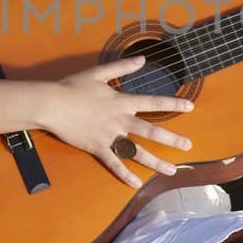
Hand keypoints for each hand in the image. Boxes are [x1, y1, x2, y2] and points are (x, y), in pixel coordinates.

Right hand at [47, 55, 193, 187]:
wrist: (52, 103)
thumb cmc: (72, 86)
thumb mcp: (98, 72)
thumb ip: (122, 66)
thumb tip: (142, 59)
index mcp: (122, 101)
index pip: (153, 102)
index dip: (173, 104)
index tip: (190, 106)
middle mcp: (120, 120)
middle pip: (151, 131)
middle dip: (172, 139)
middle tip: (188, 146)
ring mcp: (109, 136)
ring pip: (137, 152)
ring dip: (156, 162)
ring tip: (171, 170)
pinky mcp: (97, 147)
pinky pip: (114, 163)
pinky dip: (125, 175)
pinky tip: (136, 183)